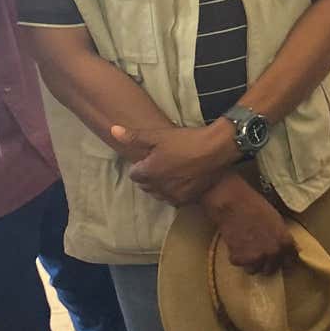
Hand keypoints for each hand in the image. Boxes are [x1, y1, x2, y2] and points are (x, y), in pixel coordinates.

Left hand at [111, 120, 239, 205]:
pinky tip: (183, 181)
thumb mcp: (158, 135)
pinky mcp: (187, 200)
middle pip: (146, 186)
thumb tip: (113, 130)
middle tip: (162, 163)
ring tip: (172, 172)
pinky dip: (175, 192)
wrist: (216, 150)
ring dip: (161, 186)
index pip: (134, 174)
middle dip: (149, 177)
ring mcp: (173, 195)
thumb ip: (134, 136)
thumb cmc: (186, 141)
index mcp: (148, 173)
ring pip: (159, 194)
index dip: (141, 165)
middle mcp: (157, 188)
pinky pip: (174, 199)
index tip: (151, 157)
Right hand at [201, 174, 295, 274]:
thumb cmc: (255, 206)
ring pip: (254, 270)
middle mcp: (274, 253)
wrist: (234, 203)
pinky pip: (239, 263)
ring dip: (249, 262)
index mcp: (285, 242)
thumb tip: (286, 248)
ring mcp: (257, 257)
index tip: (277, 258)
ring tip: (244, 246)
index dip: (282, 259)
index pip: (290, 261)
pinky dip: (236, 256)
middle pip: (271, 269)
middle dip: (264, 263)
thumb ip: (282, 237)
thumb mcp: (277, 220)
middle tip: (257, 252)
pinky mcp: (240, 259)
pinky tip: (235, 242)